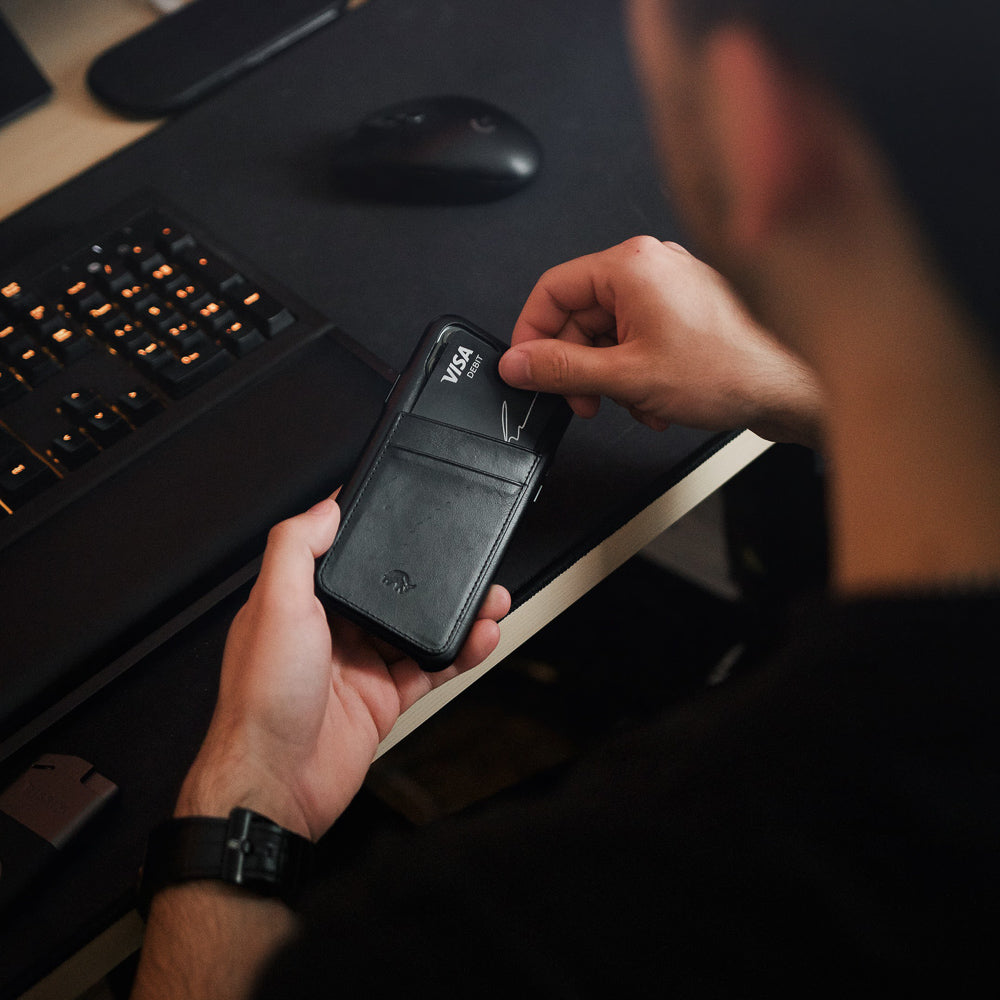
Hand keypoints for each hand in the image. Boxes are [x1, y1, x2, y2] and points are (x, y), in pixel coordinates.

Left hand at [176, 496, 509, 841]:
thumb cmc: (261, 700)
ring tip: (491, 598)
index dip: (373, 533)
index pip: (341, 554)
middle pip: (390, 591)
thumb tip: (326, 506)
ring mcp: (359, 665)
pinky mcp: (383, 698)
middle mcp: (329, 630)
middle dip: (430, 576)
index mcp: (298, 602)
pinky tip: (481, 638)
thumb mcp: (275, 606)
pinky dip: (460, 653)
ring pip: (417, 627)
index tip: (406, 511)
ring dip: (456, 613)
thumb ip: (296, 549)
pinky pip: (430, 667)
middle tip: (467, 561)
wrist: (278, 784)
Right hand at [499, 236, 822, 446]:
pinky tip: (655, 400)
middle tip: (583, 401)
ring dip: (611, 377)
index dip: (532, 335)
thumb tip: (519, 363)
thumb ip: (561, 369)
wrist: (792, 387)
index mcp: (632, 265)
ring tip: (633, 403)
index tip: (527, 368)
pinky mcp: (685, 311)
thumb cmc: (731, 370)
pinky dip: (636, 373)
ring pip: (609, 333)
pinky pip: (638, 338)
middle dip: (579, 366)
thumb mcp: (626, 377)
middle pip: (580, 315)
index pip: (552, 289)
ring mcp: (670, 288)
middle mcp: (651, 266)